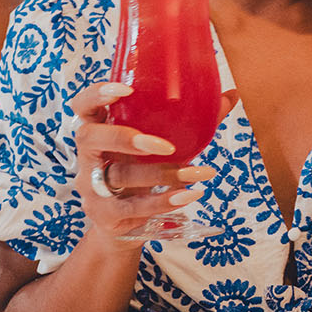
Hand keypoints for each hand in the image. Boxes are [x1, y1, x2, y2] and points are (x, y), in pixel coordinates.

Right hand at [68, 82, 232, 245]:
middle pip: (89, 138)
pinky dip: (164, 201)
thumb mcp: (161, 143)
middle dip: (125, 138)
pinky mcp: (104, 214)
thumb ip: (193, 119)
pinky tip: (190, 194)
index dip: (97, 95)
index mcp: (99, 128)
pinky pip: (133, 207)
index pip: (82, 105)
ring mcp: (91, 186)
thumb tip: (229, 95)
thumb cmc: (142, 168)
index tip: (126, 89)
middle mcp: (87, 156)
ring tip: (200, 172)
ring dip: (163, 174)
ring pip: (120, 176)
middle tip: (166, 145)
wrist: (123, 222)